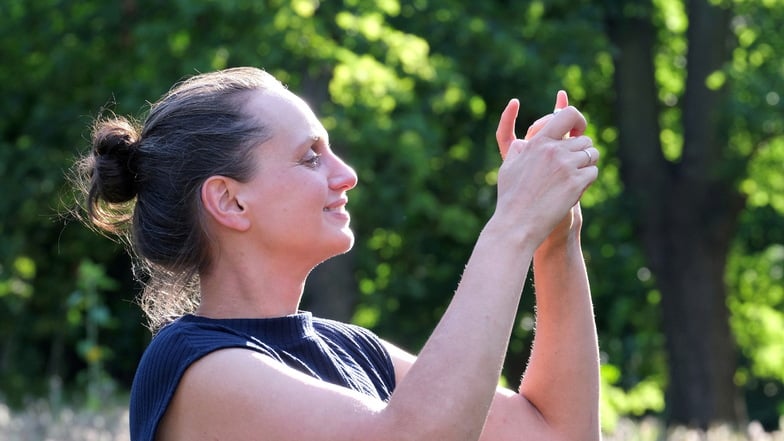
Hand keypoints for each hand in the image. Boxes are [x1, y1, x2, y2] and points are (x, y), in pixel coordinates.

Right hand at [493, 91, 597, 246]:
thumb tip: (523, 143)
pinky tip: (574, 189)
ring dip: (586, 165)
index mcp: (538, 142)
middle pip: (585, 140)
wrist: (518, 224)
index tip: (578, 130)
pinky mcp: (576, 183)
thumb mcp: (508, 168)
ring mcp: (566, 166)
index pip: (568, 115)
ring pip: (592, 155)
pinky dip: (587, 180)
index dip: (578, 120)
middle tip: (572, 166)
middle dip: (582, 151)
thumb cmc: (510, 198)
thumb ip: (517, 150)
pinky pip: (593, 172)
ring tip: (572, 178)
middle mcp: (554, 150)